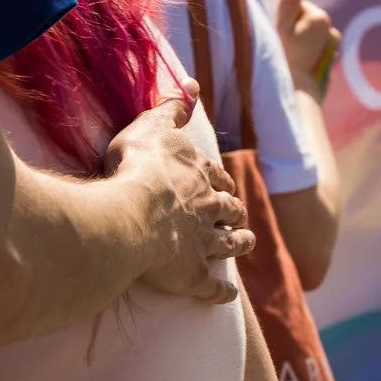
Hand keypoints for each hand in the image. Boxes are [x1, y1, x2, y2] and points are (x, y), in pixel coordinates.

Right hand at [104, 91, 255, 301]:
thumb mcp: (151, 126)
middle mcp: (209, 207)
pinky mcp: (193, 274)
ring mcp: (203, 242)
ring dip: (239, 242)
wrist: (134, 213)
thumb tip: (192, 84)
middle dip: (234, 209)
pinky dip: (222, 293)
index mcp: (199, 174)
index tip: (223, 181)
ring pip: (230, 243)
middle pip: (229, 207)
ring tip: (247, 242)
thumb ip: (171, 107)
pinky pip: (212, 287)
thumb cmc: (137, 167)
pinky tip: (230, 297)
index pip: (216, 175)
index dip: (220, 178)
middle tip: (238, 213)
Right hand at [277, 0, 339, 98]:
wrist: (299, 96)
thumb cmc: (287, 61)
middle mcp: (331, 30)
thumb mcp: (283, 29)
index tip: (284, 34)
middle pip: (305, 21)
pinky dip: (307, 55)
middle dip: (294, 32)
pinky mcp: (330, 60)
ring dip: (301, 44)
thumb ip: (288, 4)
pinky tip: (301, 66)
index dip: (287, 19)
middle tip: (286, 48)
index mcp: (321, 18)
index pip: (298, 6)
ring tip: (293, 59)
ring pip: (309, 36)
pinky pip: (314, 50)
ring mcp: (333, 46)